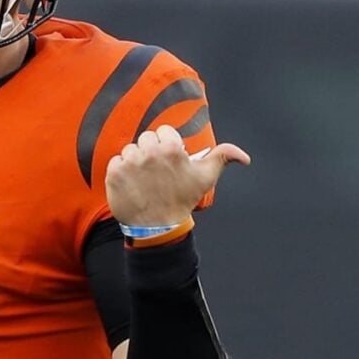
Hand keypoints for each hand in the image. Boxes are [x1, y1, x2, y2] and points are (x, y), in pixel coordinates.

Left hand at [105, 125, 249, 225]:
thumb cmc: (182, 200)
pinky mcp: (114, 173)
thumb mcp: (206, 178)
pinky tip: (132, 184)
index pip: (164, 131)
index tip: (169, 160)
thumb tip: (244, 157)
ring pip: (130, 149)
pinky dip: (121, 171)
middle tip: (157, 172)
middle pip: (146, 138)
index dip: (166, 145)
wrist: (158, 227)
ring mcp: (130, 162)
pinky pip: (115, 161)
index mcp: (172, 149)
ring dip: (136, 161)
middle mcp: (150, 152)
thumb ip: (223, 158)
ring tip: (144, 179)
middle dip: (151, 152)